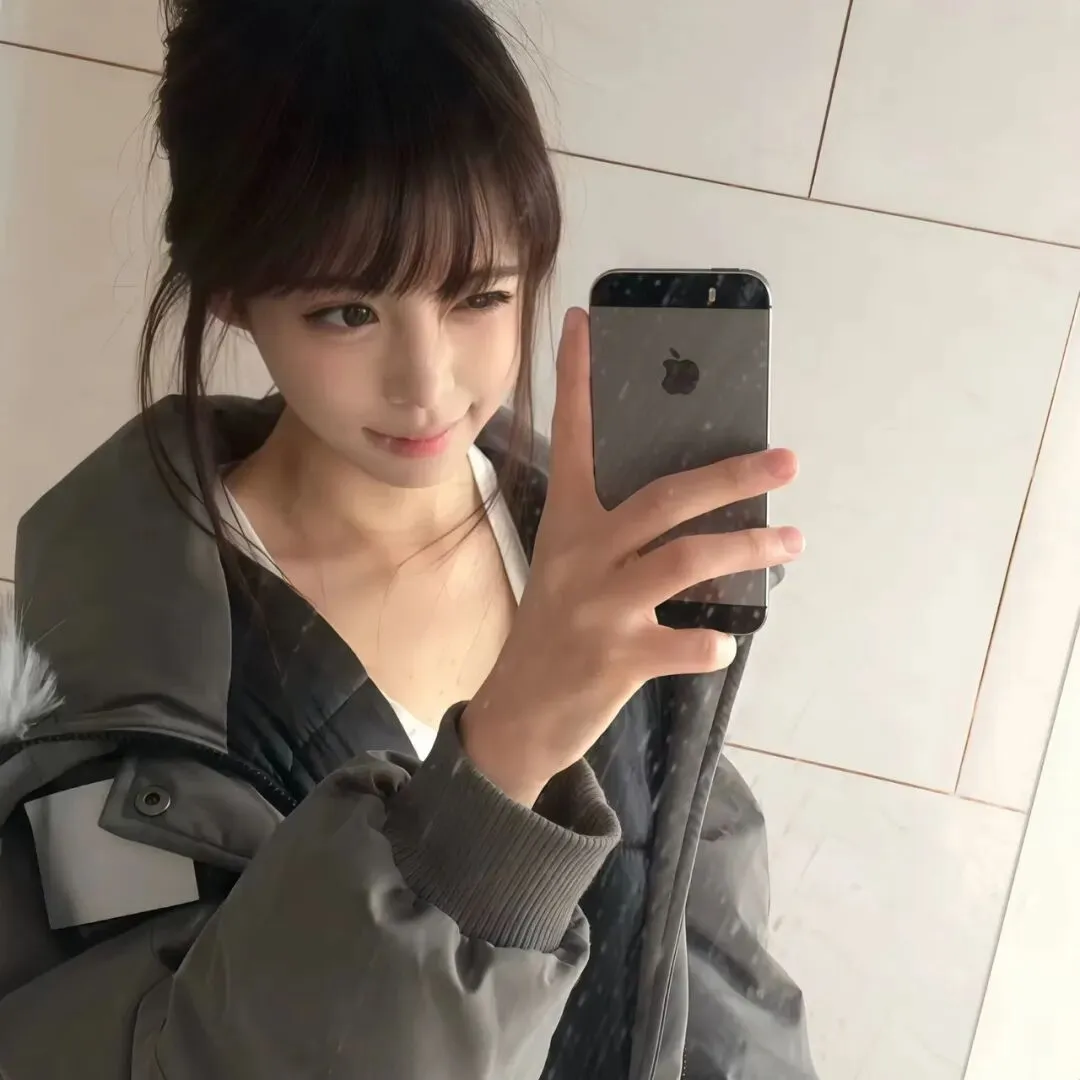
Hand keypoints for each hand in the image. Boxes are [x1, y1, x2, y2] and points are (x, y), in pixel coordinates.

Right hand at [462, 307, 802, 805]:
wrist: (516, 716)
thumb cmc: (552, 631)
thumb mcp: (567, 569)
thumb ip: (611, 533)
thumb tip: (685, 502)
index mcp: (566, 525)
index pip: (572, 438)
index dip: (578, 378)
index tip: (585, 321)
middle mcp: (582, 557)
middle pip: (665, 498)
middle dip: (731, 472)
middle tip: (786, 459)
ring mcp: (600, 608)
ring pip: (688, 559)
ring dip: (750, 546)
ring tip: (791, 540)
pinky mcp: (619, 659)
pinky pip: (691, 642)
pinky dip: (715, 642)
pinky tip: (721, 641)